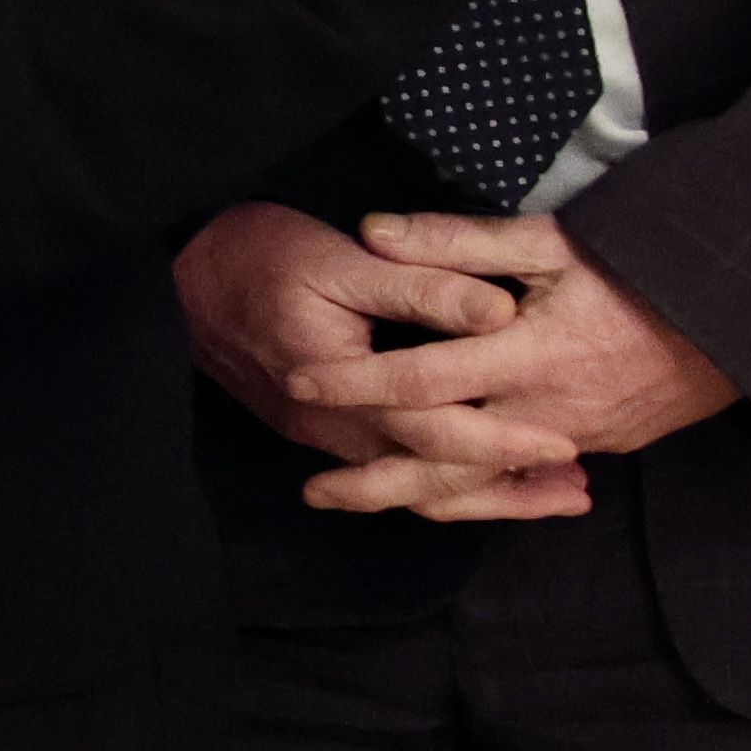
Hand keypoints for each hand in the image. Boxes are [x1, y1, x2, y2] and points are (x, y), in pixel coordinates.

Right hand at [172, 200, 533, 478]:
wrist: (172, 277)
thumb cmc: (256, 256)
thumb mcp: (341, 258)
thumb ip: (421, 285)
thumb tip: (499, 311)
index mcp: (348, 387)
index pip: (440, 432)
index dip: (505, 443)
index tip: (566, 446)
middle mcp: (335, 427)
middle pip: (432, 478)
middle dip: (509, 490)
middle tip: (578, 492)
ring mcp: (321, 435)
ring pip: (409, 484)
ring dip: (478, 492)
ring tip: (544, 494)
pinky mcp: (313, 429)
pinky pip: (384, 469)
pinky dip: (436, 476)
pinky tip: (472, 471)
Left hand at [278, 211, 741, 516]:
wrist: (741, 318)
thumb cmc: (642, 270)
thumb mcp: (550, 242)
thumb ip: (458, 241)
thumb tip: (373, 230)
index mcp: (527, 356)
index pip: (421, 379)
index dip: (355, 382)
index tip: (299, 381)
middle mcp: (544, 410)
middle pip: (445, 461)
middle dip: (376, 481)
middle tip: (312, 491)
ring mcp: (574, 435)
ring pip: (482, 479)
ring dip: (419, 493)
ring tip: (358, 494)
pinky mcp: (595, 445)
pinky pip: (521, 475)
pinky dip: (475, 488)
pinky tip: (433, 489)